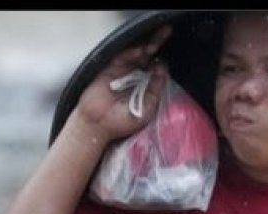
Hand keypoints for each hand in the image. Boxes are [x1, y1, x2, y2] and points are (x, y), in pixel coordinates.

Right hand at [75, 25, 173, 141]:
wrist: (99, 126)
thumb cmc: (122, 121)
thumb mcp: (147, 108)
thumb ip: (155, 90)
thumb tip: (162, 70)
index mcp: (146, 84)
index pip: (157, 67)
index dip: (163, 61)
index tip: (168, 59)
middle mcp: (135, 74)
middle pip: (149, 55)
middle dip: (158, 43)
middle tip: (167, 32)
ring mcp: (123, 70)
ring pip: (137, 53)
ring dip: (147, 46)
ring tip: (155, 45)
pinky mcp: (110, 67)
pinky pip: (123, 56)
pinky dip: (132, 52)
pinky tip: (142, 51)